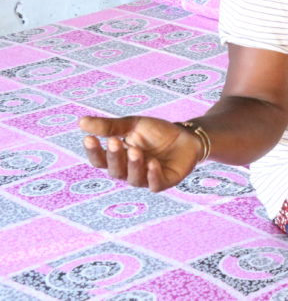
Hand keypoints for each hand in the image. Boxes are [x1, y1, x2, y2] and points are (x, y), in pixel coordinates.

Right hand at [78, 115, 202, 191]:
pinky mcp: (163, 182)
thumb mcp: (133, 125)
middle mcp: (128, 172)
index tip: (89, 138)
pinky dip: (152, 175)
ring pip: (133, 178)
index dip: (93, 151)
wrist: (187, 136)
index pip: (100, 160)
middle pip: (115, 170)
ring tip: (135, 150)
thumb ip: (109, 126)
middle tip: (115, 141)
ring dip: (133, 165)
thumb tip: (80, 122)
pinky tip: (152, 163)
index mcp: (118, 159)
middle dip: (114, 157)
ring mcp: (145, 178)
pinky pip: (154, 184)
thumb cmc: (156, 132)